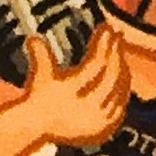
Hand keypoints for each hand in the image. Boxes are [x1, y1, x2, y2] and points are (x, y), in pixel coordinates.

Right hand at [8, 19, 129, 150]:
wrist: (40, 125)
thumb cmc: (40, 96)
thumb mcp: (40, 75)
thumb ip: (40, 55)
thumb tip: (33, 38)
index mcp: (72, 91)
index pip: (96, 64)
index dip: (104, 44)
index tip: (108, 29)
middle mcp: (88, 107)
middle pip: (111, 76)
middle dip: (116, 53)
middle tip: (117, 36)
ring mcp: (99, 118)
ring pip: (119, 89)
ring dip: (121, 68)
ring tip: (119, 51)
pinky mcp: (105, 127)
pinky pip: (120, 104)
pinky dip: (122, 88)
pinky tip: (121, 74)